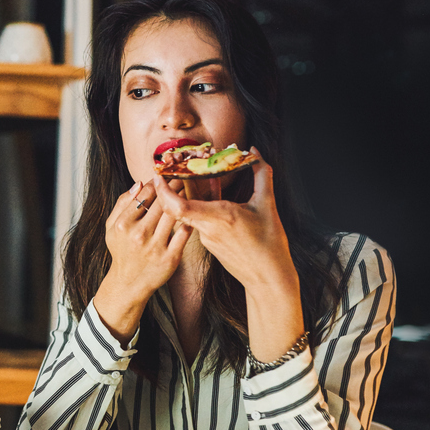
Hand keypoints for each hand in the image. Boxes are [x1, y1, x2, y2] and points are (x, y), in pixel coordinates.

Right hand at [92, 180, 192, 344]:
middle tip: (180, 178)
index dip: (155, 183)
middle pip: (161, 203)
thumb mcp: (111, 228)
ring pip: (174, 214)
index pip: (143, 196)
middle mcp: (139, 235)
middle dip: (172, 187)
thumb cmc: (121, 251)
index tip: (163, 178)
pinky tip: (191, 213)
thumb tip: (139, 184)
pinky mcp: (170, 258)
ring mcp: (155, 247)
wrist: (128, 283)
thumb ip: (121, 204)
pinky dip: (188, 220)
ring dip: (182, 200)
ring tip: (187, 191)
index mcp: (123, 225)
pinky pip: (184, 233)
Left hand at [151, 151, 304, 359]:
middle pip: (178, 206)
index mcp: (218, 218)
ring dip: (187, 193)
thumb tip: (255, 150)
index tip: (159, 175)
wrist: (268, 278)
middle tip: (173, 166)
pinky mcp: (208, 242)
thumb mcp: (267, 205)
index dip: (164, 191)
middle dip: (172, 185)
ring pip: (188, 212)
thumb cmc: (269, 244)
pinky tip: (209, 191)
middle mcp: (207, 228)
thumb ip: (261, 175)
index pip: (178, 206)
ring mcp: (205, 237)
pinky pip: (197, 219)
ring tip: (192, 173)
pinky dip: (199, 204)